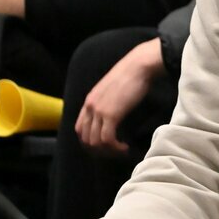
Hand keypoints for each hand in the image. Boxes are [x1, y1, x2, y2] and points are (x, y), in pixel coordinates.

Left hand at [75, 37, 165, 154]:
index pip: (80, 128)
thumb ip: (108, 101)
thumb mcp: (113, 89)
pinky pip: (107, 139)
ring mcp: (99, 111)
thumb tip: (114, 112)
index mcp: (89, 101)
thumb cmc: (131, 75)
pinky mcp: (111, 115)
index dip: (89, 140)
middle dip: (98, 150)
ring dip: (107, 151)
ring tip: (120, 150)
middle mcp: (90, 107)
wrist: (139, 66)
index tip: (105, 145)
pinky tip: (124, 147)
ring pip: (94, 141)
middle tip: (113, 152)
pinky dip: (114, 147)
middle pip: (85, 138)